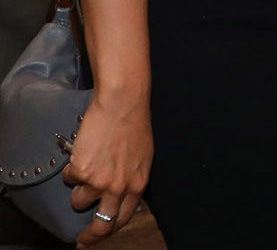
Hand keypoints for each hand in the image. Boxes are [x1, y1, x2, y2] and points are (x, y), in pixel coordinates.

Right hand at [62, 89, 150, 246]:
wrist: (123, 104)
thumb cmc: (135, 126)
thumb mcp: (142, 158)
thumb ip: (131, 179)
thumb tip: (120, 195)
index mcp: (138, 185)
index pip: (123, 219)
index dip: (109, 231)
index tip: (97, 237)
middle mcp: (120, 188)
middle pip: (101, 224)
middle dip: (89, 236)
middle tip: (81, 241)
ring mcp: (99, 181)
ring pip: (79, 201)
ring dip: (79, 189)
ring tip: (88, 167)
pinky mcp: (81, 171)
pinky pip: (69, 178)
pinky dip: (73, 168)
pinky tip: (84, 151)